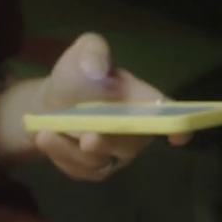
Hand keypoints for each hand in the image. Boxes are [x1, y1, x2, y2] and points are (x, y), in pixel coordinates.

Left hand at [30, 33, 190, 182]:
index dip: (177, 126)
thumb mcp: (85, 50)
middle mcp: (134, 131)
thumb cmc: (77, 76)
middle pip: (131, 144)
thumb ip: (93, 51)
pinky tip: (45, 139)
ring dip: (72, 150)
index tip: (176, 135)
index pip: (167, 114)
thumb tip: (95, 71)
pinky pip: (81, 170)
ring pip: (101, 160)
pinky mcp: (93, 170)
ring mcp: (115, 154)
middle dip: (110, 143)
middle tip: (87, 137)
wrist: (49, 103)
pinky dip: (60, 157)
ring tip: (45, 133)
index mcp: (142, 100)